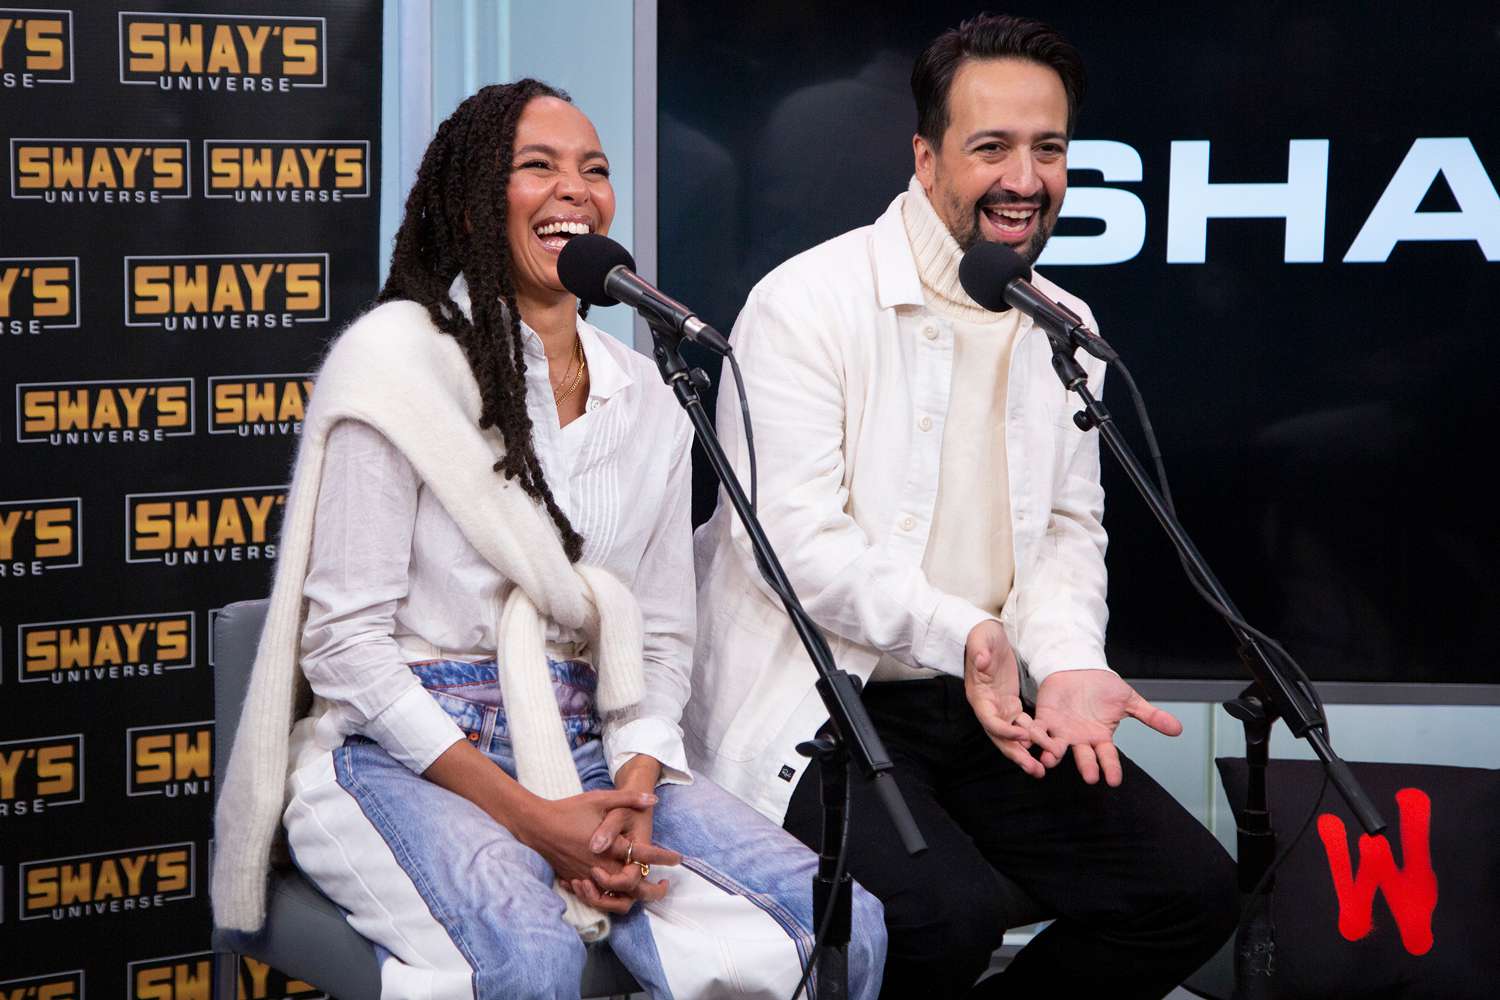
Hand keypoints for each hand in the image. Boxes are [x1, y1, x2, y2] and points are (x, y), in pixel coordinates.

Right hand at [512, 785, 680, 914]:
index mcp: (610, 846)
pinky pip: (599, 900)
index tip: (677, 858)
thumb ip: (628, 799)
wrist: (537, 825)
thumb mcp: (599, 799)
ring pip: (617, 901)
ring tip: (644, 889)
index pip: (644, 856)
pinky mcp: (577, 882)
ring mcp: (588, 877)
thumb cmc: (569, 810)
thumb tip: (653, 798)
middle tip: (666, 884)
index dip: (664, 858)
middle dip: (655, 889)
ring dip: (633, 898)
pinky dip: (611, 899)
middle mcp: (601, 866)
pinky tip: (618, 889)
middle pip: (634, 888)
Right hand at [963, 620, 1044, 778]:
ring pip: (1013, 737)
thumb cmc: (983, 637)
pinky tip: (1047, 748)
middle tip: (1035, 769)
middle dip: (1017, 755)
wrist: (989, 635)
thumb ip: (980, 650)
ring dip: (1026, 753)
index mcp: (979, 696)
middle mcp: (988, 708)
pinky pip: (1023, 727)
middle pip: (1001, 738)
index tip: (1024, 734)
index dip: (1006, 730)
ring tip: (1042, 768)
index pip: (991, 721)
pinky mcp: (1012, 706)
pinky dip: (1033, 738)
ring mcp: (1000, 709)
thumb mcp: (981, 638)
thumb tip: (981, 662)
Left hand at [1032, 669, 1182, 785]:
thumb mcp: (1130, 700)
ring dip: (1053, 754)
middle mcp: (1080, 739)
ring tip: (1051, 760)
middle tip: (1091, 777)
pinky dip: (1034, 735)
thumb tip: (1178, 729)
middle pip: (1084, 756)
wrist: (1080, 669)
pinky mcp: (1044, 718)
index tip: (1114, 781)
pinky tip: (1029, 740)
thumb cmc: (1103, 687)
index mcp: (1101, 737)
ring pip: (1057, 747)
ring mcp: (1062, 731)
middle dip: (1086, 767)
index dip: (1110, 768)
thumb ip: (1151, 716)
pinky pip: (1038, 730)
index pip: (1107, 756)